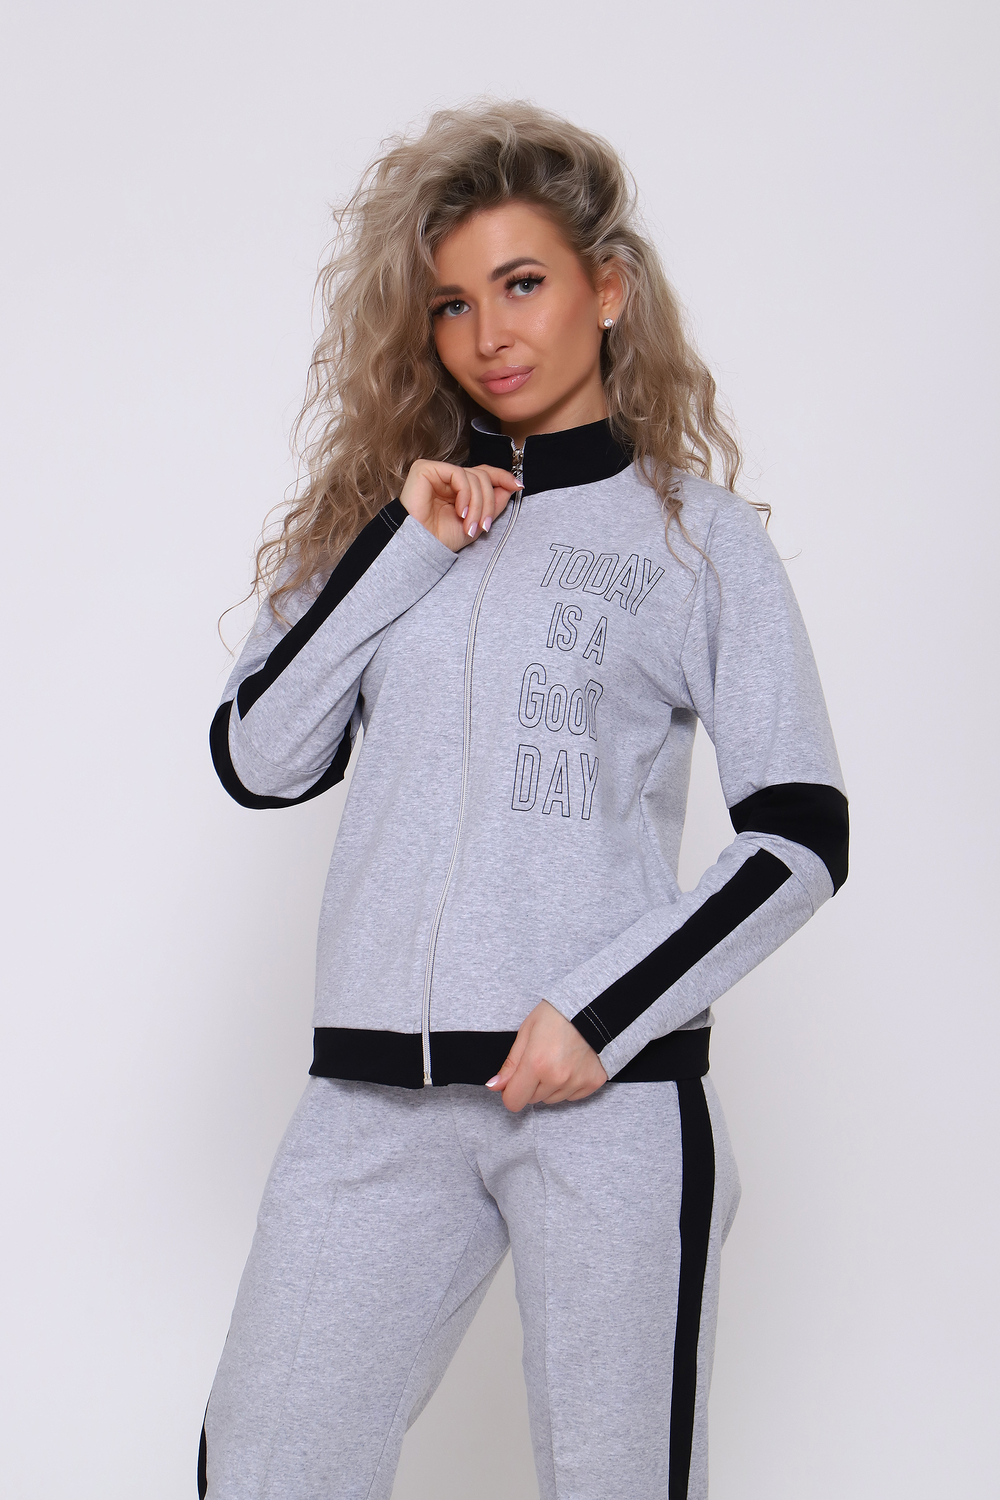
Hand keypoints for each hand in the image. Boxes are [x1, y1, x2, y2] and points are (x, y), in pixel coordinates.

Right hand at [399, 460, 519, 551]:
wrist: (419, 547)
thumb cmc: (440, 538)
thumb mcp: (476, 522)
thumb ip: (494, 504)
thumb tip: (512, 485)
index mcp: (458, 487)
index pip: (484, 473)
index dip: (503, 477)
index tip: (519, 486)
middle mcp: (448, 477)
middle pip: (483, 476)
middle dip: (488, 503)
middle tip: (483, 526)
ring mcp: (437, 471)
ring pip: (474, 477)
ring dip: (478, 505)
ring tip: (470, 525)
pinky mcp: (426, 469)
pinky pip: (459, 475)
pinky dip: (466, 495)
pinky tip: (460, 512)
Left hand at [486, 1000, 607, 1112]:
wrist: (594, 1007)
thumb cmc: (557, 1014)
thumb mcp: (527, 1031)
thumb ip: (511, 1063)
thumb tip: (494, 1086)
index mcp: (536, 1064)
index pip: (514, 1101)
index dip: (511, 1092)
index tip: (515, 1081)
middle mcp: (557, 1077)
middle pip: (533, 1100)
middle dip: (532, 1085)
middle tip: (541, 1060)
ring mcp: (577, 1082)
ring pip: (553, 1099)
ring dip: (551, 1086)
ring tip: (558, 1060)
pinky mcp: (594, 1082)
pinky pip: (573, 1096)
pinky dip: (570, 1085)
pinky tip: (573, 1064)